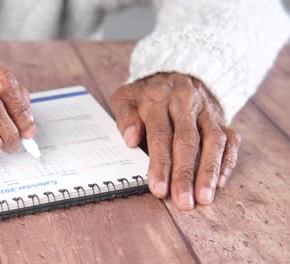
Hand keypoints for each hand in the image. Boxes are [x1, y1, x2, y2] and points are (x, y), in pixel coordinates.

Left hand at [110, 73, 240, 209]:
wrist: (175, 70)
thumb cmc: (145, 92)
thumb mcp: (126, 97)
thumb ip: (125, 117)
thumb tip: (130, 139)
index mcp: (157, 98)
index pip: (160, 134)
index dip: (160, 163)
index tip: (158, 188)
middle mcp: (185, 102)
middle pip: (187, 141)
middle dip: (185, 174)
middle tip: (183, 201)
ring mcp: (206, 110)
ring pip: (213, 141)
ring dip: (209, 171)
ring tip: (204, 197)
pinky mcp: (221, 117)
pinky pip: (229, 140)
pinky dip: (226, 162)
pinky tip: (219, 183)